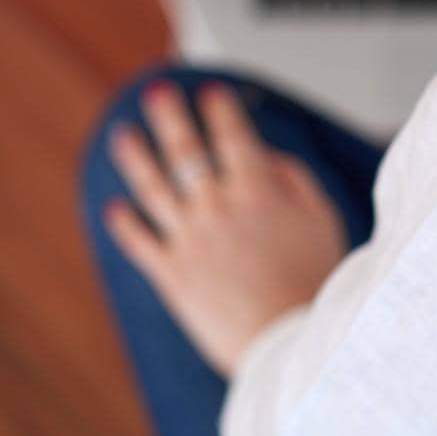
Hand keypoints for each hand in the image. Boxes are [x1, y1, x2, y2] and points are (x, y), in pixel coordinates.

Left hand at [104, 78, 349, 380]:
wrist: (291, 343)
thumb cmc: (316, 282)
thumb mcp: (322, 219)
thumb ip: (293, 179)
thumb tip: (263, 156)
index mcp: (257, 191)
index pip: (232, 136)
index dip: (220, 110)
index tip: (212, 92)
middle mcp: (217, 208)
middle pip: (185, 151)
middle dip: (169, 117)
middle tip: (157, 93)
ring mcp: (190, 241)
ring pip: (152, 189)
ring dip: (135, 158)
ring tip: (122, 135)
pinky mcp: (172, 276)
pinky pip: (140, 243)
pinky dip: (124, 224)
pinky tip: (113, 208)